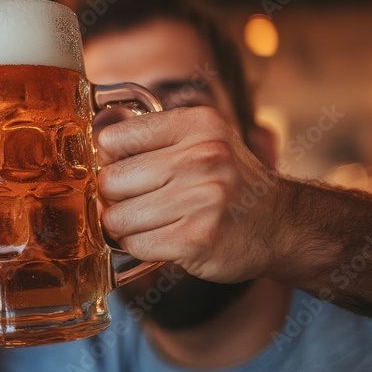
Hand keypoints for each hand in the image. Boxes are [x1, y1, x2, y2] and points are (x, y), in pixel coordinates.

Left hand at [94, 107, 284, 282]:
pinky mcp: (197, 239)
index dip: (111, 160)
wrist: (282, 225)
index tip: (126, 170)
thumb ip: (150, 139)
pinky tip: (163, 238)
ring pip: (117, 218)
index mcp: (197, 125)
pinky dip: (140, 246)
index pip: (113, 139)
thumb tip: (89, 153)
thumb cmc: (228, 183)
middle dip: (115, 197)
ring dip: (127, 226)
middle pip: (110, 181)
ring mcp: (202, 199)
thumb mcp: (200, 140)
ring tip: (153, 221)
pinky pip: (135, 245)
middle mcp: (202, 157)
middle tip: (140, 201)